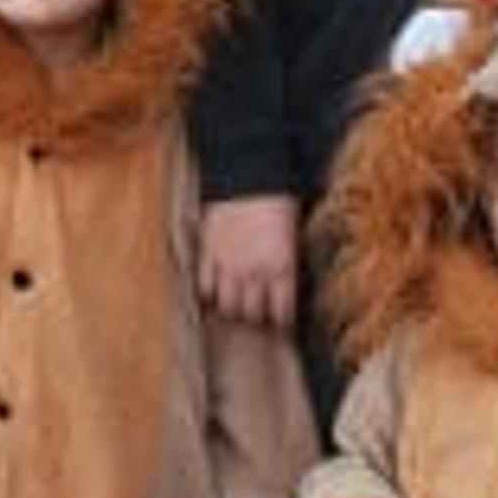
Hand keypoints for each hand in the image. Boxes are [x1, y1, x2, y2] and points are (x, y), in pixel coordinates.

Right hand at [198, 194, 300, 329]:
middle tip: (258, 315)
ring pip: (227, 306)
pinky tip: (215, 294)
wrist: (249, 173)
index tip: (281, 324)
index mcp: (282, 266)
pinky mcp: (208, 253)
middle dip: (256, 318)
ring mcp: (228, 264)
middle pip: (252, 314)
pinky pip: (206, 287)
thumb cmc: (277, 199)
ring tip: (235, 307)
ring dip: (233, 309)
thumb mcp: (292, 234)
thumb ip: (287, 263)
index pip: (281, 311)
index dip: (281, 321)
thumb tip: (285, 284)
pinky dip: (210, 294)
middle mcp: (255, 271)